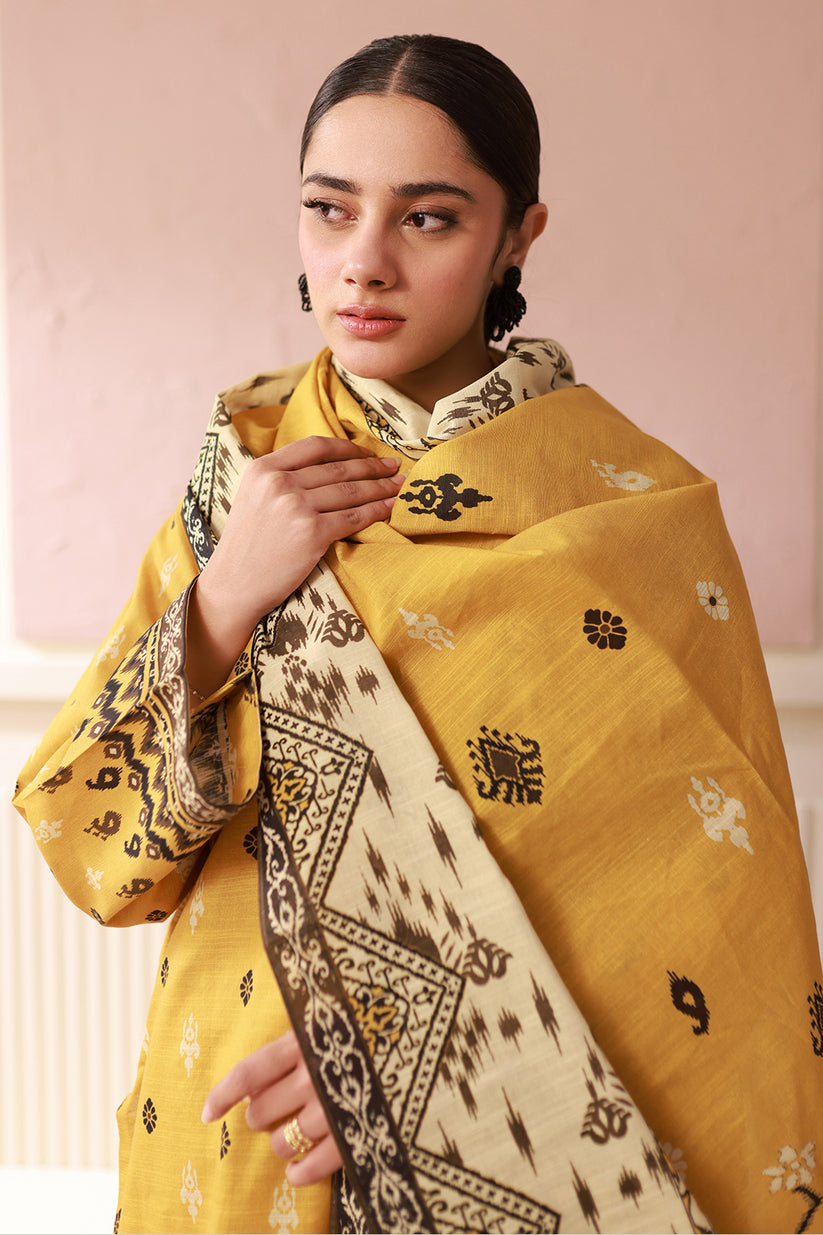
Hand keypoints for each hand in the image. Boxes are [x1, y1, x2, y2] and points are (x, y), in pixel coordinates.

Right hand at [187, 436, 403, 695]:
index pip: (314, 446)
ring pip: (350, 491)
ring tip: (399, 486)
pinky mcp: (311, 533)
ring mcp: (296, 507)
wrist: (234, 585)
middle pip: (338, 468)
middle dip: (372, 466)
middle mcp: (279, 483)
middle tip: (394, 467)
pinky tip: (389, 508)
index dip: (347, 448)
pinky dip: (376, 511)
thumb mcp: (253, 498)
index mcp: (263, 469)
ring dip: (380, 487)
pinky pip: (353, 517)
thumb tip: (326, 466)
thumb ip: (281, 478)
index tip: (367, 452)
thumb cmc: (247, 546)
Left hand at [201, 1031, 342, 1185]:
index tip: (207, 1114)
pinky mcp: (354, 1135)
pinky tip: (296, 1171)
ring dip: (281, 1142)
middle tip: (275, 1109)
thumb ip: (286, 1049)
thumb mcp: (318, 1028)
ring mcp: (334, 1108)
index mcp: (303, 1042)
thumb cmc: (355, 1033)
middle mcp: (314, 1076)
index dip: (223, 1095)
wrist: (422, 1043)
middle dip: (260, 1115)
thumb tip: (250, 1089)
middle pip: (260, 1112)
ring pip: (282, 1143)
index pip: (248, 1073)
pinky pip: (313, 1167)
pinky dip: (300, 1173)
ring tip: (294, 1132)